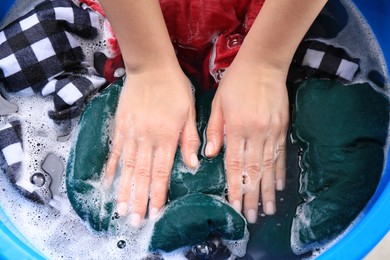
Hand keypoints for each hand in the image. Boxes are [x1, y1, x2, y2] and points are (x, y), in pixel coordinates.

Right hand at [103, 67, 199, 226]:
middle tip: (134, 221)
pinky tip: (108, 182)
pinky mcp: (120, 127)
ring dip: (124, 190)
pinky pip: (115, 151)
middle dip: (138, 200)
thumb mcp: (190, 111)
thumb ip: (189, 138)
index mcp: (167, 137)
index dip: (158, 194)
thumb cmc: (175, 88)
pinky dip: (111, 168)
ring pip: (127, 167)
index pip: (162, 172)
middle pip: (142, 175)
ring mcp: (131, 134)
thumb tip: (193, 164)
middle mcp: (148, 139)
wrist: (151, 67)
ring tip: (120, 209)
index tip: (154, 212)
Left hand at [205, 60, 288, 222]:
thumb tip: (209, 155)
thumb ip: (214, 130)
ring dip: (268, 189)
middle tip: (251, 217)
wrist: (264, 63)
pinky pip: (281, 154)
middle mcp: (255, 133)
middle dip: (251, 195)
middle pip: (253, 170)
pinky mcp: (282, 127)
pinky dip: (280, 171)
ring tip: (268, 209)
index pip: (235, 163)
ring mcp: (271, 131)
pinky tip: (280, 186)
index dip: (234, 186)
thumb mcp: (218, 103)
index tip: (234, 205)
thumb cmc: (236, 82)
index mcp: (236, 127)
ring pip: (269, 166)